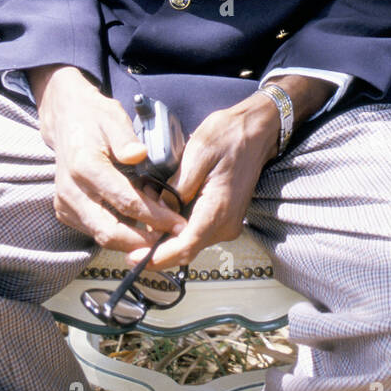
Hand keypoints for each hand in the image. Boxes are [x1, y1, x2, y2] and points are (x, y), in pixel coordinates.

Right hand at [29, 65, 187, 255]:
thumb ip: (125, 138)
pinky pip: (95, 230)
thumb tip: (139, 154)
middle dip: (144, 241)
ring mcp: (65, 204)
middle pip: (110, 232)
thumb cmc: (95, 118)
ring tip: (159, 226)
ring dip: (133, 238)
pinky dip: (119, 231)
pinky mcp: (66, 211)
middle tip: (172, 237)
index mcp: (84, 167)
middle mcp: (71, 191)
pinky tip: (138, 220)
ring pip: (102, 236)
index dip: (155, 217)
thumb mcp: (113, 117)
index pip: (125, 202)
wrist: (66, 120)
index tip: (179, 224)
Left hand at [125, 92, 281, 269]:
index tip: (134, 259)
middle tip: (133, 219)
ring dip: (166, 230)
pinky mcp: (223, 218)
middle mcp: (225, 225)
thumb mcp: (196, 153)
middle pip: (185, 248)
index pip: (186, 247)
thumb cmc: (227, 135)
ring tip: (148, 201)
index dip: (158, 257)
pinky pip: (195, 229)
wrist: (256, 130)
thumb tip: (158, 212)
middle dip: (156, 242)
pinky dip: (176, 222)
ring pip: (188, 240)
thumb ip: (176, 188)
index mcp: (218, 209)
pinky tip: (164, 202)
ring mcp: (226, 224)